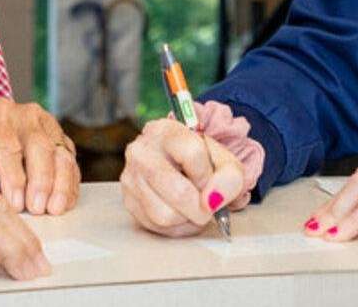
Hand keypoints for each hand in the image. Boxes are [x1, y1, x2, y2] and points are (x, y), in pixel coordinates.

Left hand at [0, 98, 81, 214]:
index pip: (7, 146)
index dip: (12, 177)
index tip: (15, 203)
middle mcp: (26, 116)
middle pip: (40, 147)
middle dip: (40, 181)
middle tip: (36, 208)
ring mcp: (49, 127)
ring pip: (61, 154)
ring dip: (60, 185)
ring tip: (53, 209)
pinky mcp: (63, 141)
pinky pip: (72, 164)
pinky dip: (70, 186)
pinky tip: (63, 203)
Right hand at [119, 117, 251, 236]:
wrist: (176, 166)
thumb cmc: (199, 162)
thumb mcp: (222, 160)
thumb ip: (229, 177)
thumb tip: (212, 201)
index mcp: (165, 131)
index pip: (193, 154)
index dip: (209, 176)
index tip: (212, 182)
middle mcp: (141, 151)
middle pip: (178, 192)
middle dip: (202, 208)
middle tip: (208, 206)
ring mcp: (131, 177)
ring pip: (165, 215)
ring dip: (188, 219)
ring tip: (194, 208)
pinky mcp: (128, 201)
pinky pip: (156, 226)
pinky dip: (176, 227)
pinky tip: (182, 214)